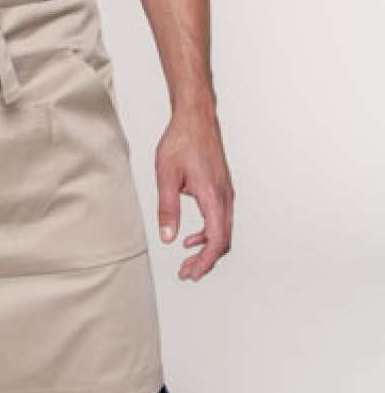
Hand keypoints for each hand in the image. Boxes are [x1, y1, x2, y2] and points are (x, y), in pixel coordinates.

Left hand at [155, 107, 234, 280]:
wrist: (195, 118)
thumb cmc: (181, 141)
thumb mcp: (166, 176)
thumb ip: (167, 209)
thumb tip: (168, 237)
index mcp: (213, 197)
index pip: (216, 240)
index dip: (204, 261)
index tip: (190, 273)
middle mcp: (224, 197)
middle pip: (223, 241)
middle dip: (205, 261)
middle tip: (186, 273)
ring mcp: (225, 193)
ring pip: (223, 231)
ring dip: (206, 248)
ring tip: (187, 259)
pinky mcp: (221, 188)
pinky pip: (220, 219)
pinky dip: (208, 233)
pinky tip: (190, 236)